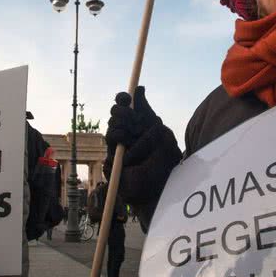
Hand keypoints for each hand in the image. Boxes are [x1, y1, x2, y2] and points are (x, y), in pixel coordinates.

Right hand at [104, 87, 181, 202]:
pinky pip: (111, 140)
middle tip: (130, 118)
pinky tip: (126, 145)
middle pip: (115, 113)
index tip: (126, 97)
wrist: (160, 187)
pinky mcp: (112, 159)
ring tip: (132, 135)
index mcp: (140, 125)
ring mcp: (119, 146)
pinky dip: (119, 139)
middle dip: (121, 111)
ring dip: (121, 126)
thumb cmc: (165, 162)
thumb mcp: (161, 132)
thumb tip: (139, 89)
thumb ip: (147, 111)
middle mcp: (128, 133)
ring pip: (112, 126)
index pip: (126, 106)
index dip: (123, 99)